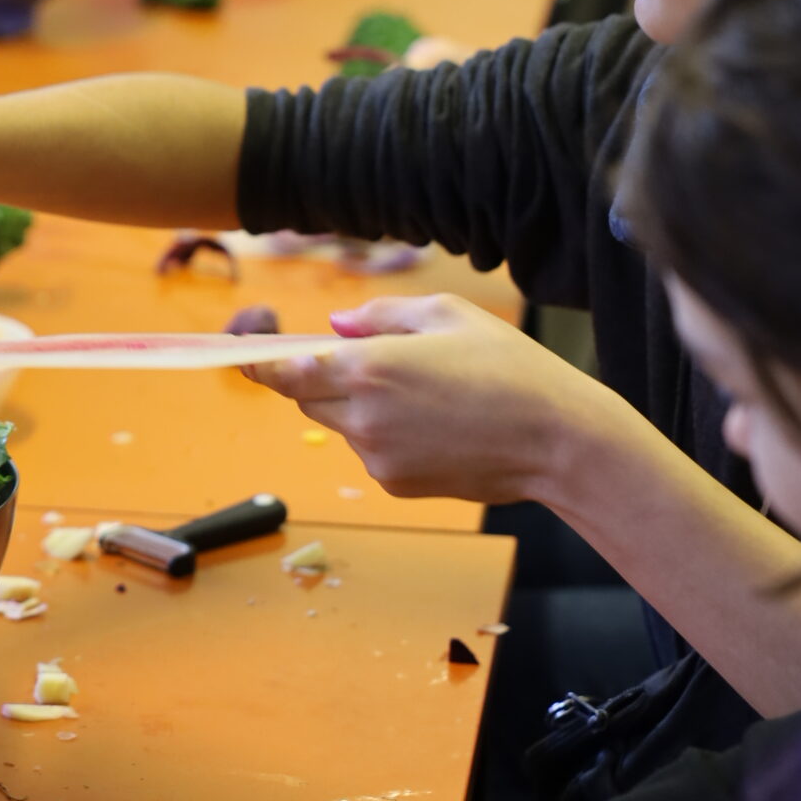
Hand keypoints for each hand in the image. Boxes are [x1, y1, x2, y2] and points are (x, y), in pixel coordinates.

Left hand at [245, 293, 604, 504]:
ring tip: (424, 398)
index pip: (286, 371)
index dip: (258, 364)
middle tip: (365, 366)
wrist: (558, 440)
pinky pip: (369, 454)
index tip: (243, 358)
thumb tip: (335, 326)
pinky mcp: (394, 485)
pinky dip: (384, 438)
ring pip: (340, 427)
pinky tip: (435, 428)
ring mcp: (376, 457)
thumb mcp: (448, 316)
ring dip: (357, 410)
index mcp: (369, 367)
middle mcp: (363, 417)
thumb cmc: (509, 368)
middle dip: (319, 381)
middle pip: (306, 399)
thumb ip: (381, 315)